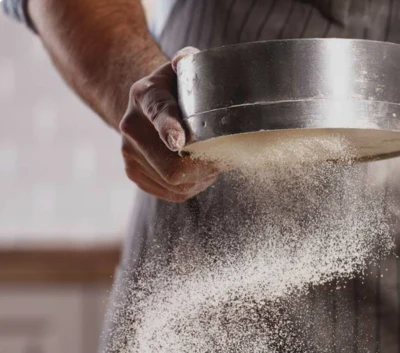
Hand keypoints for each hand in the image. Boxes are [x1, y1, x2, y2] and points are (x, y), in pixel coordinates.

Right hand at [119, 47, 218, 201]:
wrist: (145, 107)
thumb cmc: (174, 90)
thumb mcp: (182, 71)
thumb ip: (188, 61)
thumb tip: (184, 61)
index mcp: (146, 95)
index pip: (159, 114)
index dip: (170, 129)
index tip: (179, 141)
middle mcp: (131, 126)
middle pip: (172, 166)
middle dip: (203, 168)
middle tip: (220, 159)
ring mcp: (129, 153)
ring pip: (176, 184)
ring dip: (200, 178)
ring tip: (206, 160)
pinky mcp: (133, 173)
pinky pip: (173, 193)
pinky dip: (191, 186)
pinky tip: (195, 170)